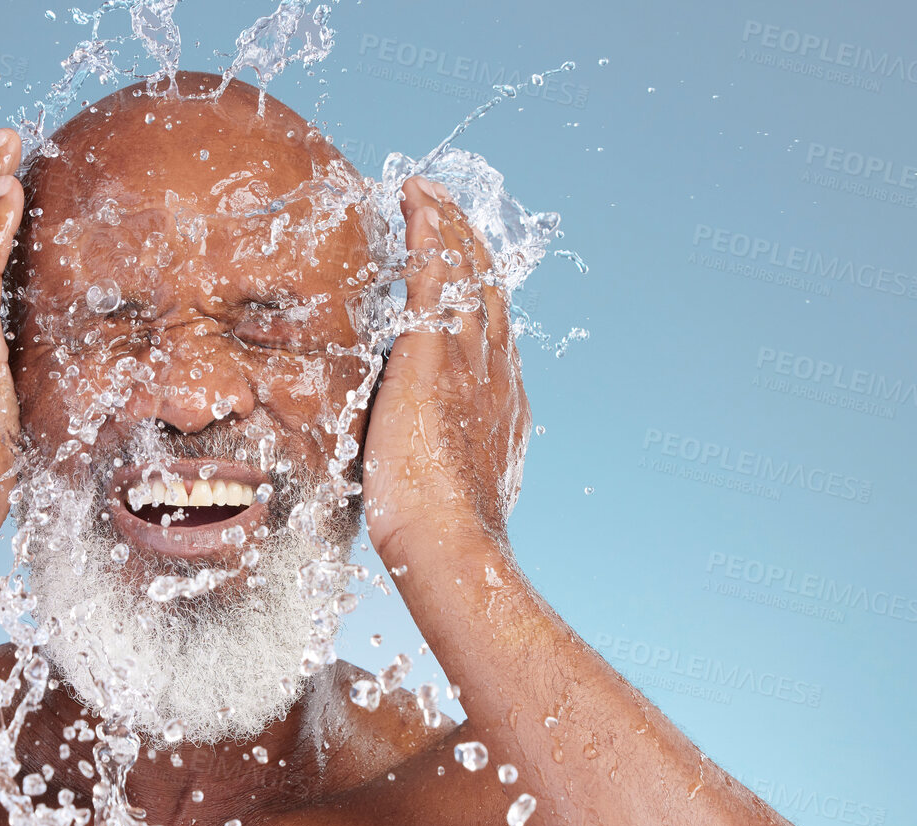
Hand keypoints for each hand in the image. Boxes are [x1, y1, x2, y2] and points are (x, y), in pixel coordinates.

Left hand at [362, 176, 531, 556]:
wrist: (452, 544)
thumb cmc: (442, 535)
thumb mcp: (453, 488)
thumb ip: (446, 466)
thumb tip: (428, 469)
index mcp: (501, 402)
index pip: (491, 331)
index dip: (477, 291)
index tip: (459, 264)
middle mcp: (495, 372)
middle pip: (488, 289)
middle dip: (466, 242)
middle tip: (444, 205)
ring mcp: (469, 362)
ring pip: (466, 274)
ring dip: (446, 226)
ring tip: (426, 191)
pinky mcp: (435, 357)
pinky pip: (436, 278)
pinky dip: (429, 234)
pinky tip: (415, 201)